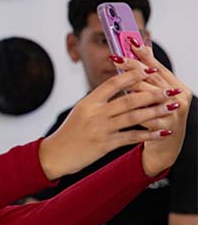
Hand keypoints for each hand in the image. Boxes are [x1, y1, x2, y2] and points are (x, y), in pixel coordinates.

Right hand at [38, 57, 176, 179]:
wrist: (55, 154)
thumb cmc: (69, 132)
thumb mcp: (80, 111)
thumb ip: (98, 100)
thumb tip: (118, 86)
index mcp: (88, 102)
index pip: (112, 83)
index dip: (132, 75)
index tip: (149, 70)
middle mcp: (95, 114)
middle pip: (129, 100)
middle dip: (152, 94)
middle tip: (168, 90)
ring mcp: (100, 129)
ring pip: (133, 117)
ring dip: (155, 111)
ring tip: (170, 107)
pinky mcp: (105, 145)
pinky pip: (131, 137)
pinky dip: (148, 134)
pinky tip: (161, 132)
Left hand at [129, 40, 192, 176]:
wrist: (165, 145)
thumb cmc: (157, 115)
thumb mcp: (155, 95)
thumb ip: (148, 75)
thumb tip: (140, 47)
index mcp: (177, 86)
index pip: (158, 67)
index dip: (143, 55)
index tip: (129, 44)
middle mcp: (179, 97)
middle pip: (152, 79)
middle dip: (133, 68)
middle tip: (116, 58)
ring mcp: (174, 113)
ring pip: (149, 97)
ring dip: (132, 88)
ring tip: (116, 81)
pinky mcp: (166, 127)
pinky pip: (147, 118)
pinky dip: (134, 112)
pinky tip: (119, 108)